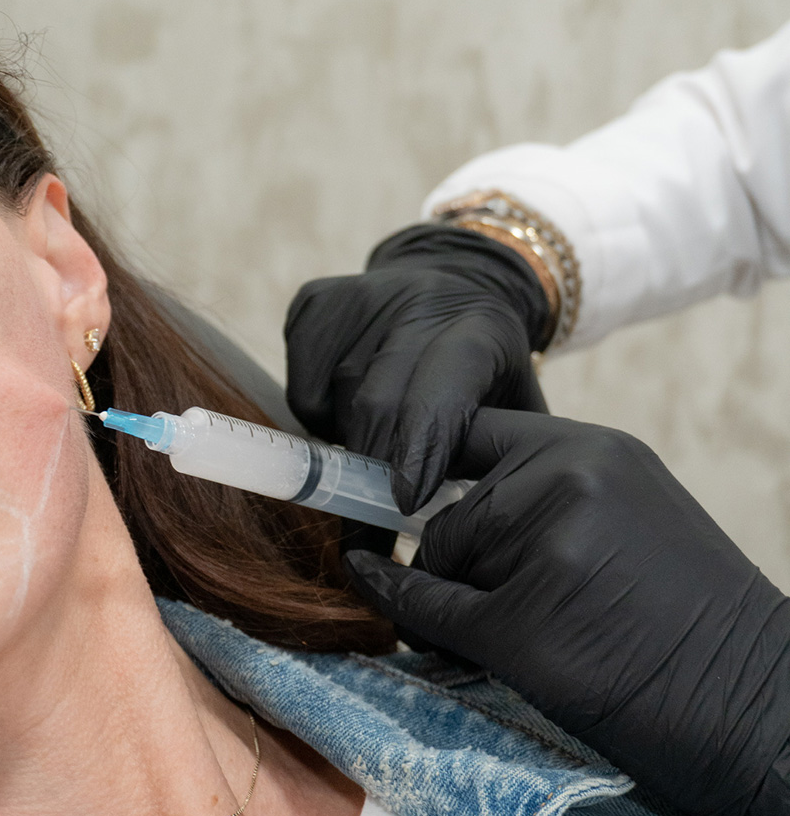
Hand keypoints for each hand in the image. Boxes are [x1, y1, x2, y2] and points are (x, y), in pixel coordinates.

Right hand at [285, 224, 548, 514]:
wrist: (450, 286)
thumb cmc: (484, 370)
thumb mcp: (515, 405)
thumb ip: (500, 455)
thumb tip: (477, 525)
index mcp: (481, 329)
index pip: (445, 385)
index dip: (423, 444)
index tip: (406, 501)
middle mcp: (418, 303)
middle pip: (378, 401)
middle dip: (372, 471)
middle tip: (370, 528)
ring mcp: (359, 298)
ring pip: (333, 404)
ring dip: (347, 446)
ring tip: (379, 444)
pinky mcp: (314, 303)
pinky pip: (301, 392)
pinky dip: (319, 421)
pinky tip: (349, 410)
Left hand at [345, 408, 789, 815]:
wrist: (760, 706)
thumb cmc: (694, 617)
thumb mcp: (630, 516)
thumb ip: (549, 497)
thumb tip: (445, 507)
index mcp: (594, 449)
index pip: (474, 431)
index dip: (432, 463)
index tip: (401, 490)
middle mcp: (566, 482)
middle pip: (449, 509)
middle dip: (450, 554)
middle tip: (489, 597)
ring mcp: (543, 550)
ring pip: (437, 559)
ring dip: (444, 592)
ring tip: (503, 628)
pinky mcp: (522, 624)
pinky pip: (427, 609)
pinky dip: (402, 609)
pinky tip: (377, 592)